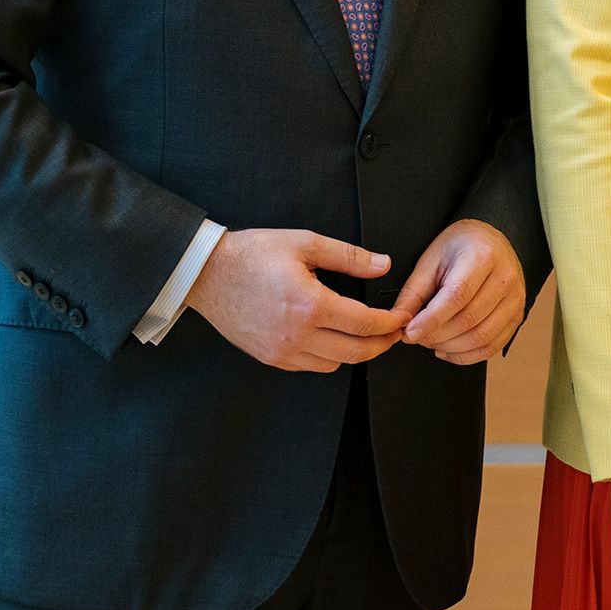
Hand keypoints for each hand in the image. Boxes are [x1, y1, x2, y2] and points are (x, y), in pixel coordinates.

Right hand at [185, 228, 403, 371]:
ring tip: (367, 334)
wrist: (207, 274)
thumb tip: (384, 265)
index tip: (403, 316)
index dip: (391, 322)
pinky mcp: (270, 358)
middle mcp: (297, 336)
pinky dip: (329, 357)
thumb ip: (349, 257)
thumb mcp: (305, 243)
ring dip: (356, 352)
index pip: (365, 324)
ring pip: (334, 364)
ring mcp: (281, 351)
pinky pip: (310, 366)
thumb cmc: (253, 254)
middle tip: (395, 332)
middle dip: (382, 344)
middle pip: (355, 353)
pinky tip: (334, 338)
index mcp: (310, 306)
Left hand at [393, 219, 526, 363]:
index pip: (457, 296)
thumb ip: (413, 293)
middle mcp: (505, 278)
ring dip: (450, 348)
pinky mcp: (517, 315)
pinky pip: (493, 346)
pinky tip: (449, 350)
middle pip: (469, 320)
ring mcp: (515, 298)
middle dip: (436, 336)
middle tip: (417, 336)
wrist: (491, 240)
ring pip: (481, 337)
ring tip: (431, 342)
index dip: (431, 320)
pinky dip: (467, 356)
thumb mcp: (431, 260)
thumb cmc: (459, 248)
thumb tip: (398, 323)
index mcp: (482, 257)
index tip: (410, 332)